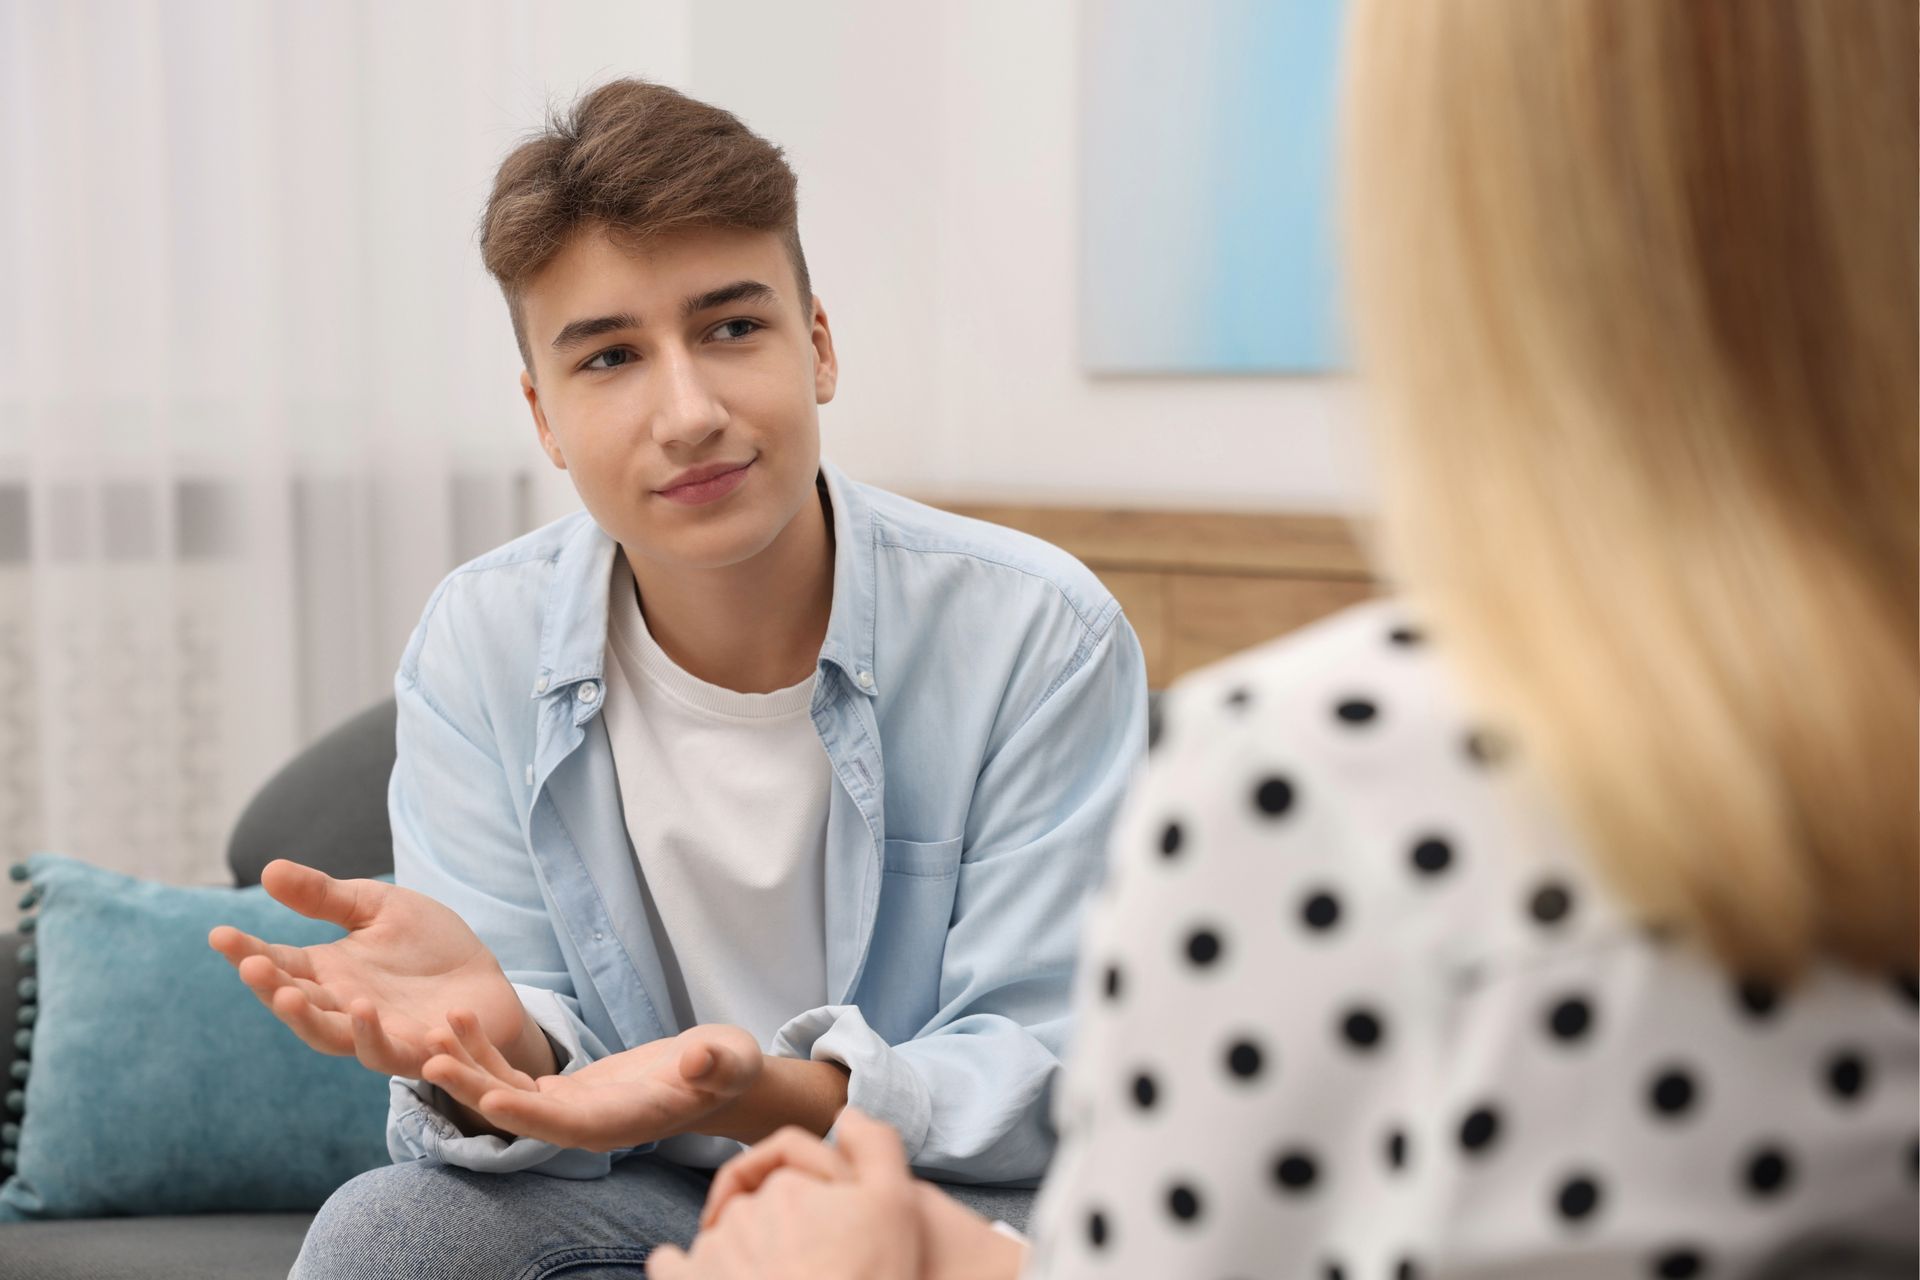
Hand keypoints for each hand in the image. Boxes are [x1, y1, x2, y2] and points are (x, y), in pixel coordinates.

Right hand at [206, 860, 543, 1080]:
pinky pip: (391, 1051)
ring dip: (309, 1020)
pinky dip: (375, 1037)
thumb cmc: (428, 946)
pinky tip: (365, 1010)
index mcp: (328, 973)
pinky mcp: (418, 1050)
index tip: (219, 934)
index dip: (248, 954)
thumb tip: (267, 869)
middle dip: (271, 989)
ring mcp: (378, 1033)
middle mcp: (343, 1007)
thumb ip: (325, 896)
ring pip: (333, 1037)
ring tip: (290, 995)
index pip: (280, 965)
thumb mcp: (378, 908)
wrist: (484, 982)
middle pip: (298, 1006)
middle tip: (252, 968)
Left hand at [422, 1018, 761, 1151]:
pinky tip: (462, 1025)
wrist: (715, 1074)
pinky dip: (488, 1054)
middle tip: (432, 1059)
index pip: (566, 1126)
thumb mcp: (729, 1060)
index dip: (527, 1114)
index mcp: (622, 1123)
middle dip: (476, 1088)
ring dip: (472, 1065)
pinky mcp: (564, 1092)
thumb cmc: (727, 1067)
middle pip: (521, 1114)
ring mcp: (571, 1110)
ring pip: (510, 1094)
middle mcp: (586, 1124)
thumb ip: (715, 1063)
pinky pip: (516, 1078)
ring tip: (439, 1027)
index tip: (487, 1097)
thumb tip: (697, 1060)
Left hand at [701, 1125, 1024, 1279]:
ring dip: (739, 1250)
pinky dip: (686, 1271)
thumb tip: (847, 1113)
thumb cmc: (865, 1278)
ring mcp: (709, 1254)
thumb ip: (876, 1147)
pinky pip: (671, 1265)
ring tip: (776, 1277)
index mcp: (787, 1186)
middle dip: (775, 1220)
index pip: (789, 1166)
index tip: (827, 1220)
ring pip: (721, 1236)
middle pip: (756, 1202)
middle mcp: (741, 1214)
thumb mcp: (894, 1206)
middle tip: (808, 1258)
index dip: (811, 1188)